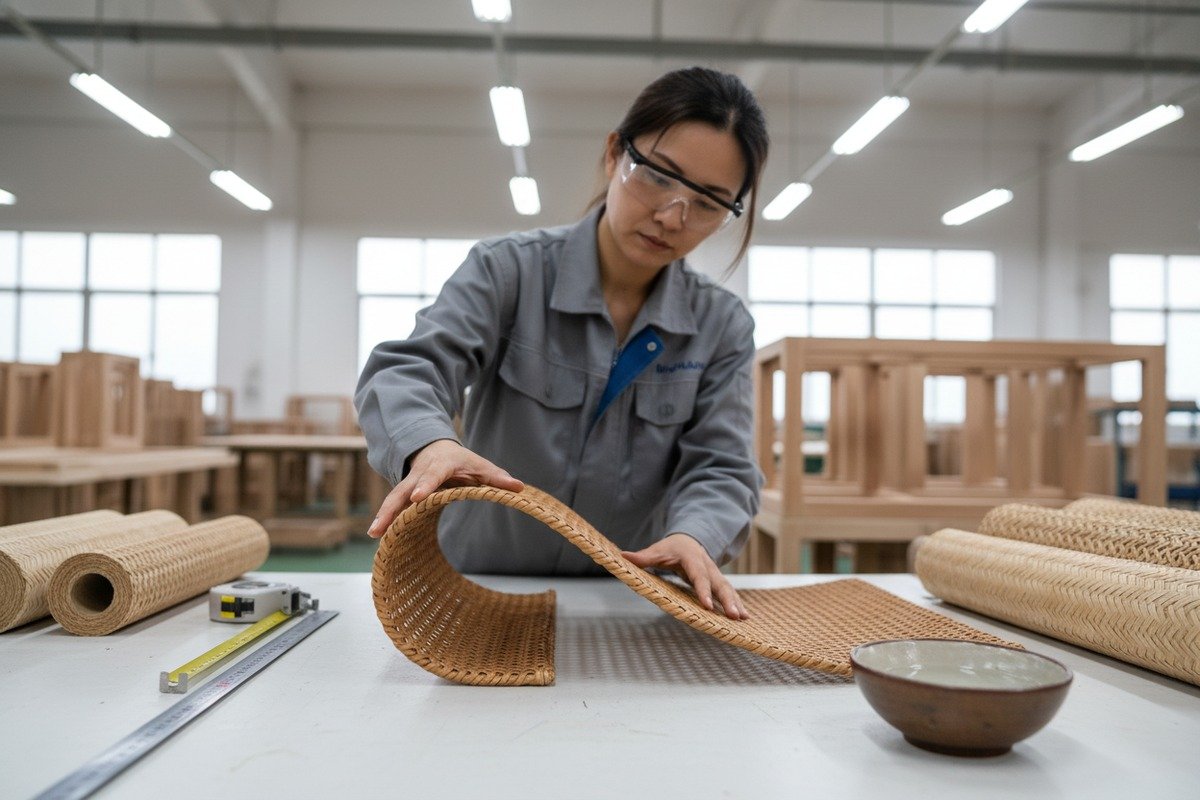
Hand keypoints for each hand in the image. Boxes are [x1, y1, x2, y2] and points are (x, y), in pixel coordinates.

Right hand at [367, 439, 523, 537]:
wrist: (434, 448)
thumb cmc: (461, 461)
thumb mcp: (480, 465)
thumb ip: (497, 477)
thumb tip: (519, 487)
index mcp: (439, 467)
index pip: (432, 476)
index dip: (425, 486)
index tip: (417, 497)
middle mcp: (419, 475)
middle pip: (403, 490)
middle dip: (393, 507)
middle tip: (382, 524)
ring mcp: (407, 484)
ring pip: (393, 499)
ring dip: (384, 515)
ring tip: (374, 533)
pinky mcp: (402, 495)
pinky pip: (393, 507)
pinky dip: (386, 520)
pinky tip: (378, 536)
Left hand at [622, 533, 748, 620]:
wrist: (688, 539)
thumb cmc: (671, 547)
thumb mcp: (656, 550)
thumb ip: (642, 557)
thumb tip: (623, 556)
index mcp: (692, 558)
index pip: (699, 576)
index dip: (703, 590)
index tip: (707, 606)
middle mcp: (708, 566)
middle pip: (719, 584)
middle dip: (728, 600)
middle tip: (734, 616)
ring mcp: (715, 573)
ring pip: (727, 589)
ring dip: (736, 604)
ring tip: (743, 619)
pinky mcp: (718, 581)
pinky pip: (729, 593)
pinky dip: (737, 604)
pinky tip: (745, 618)